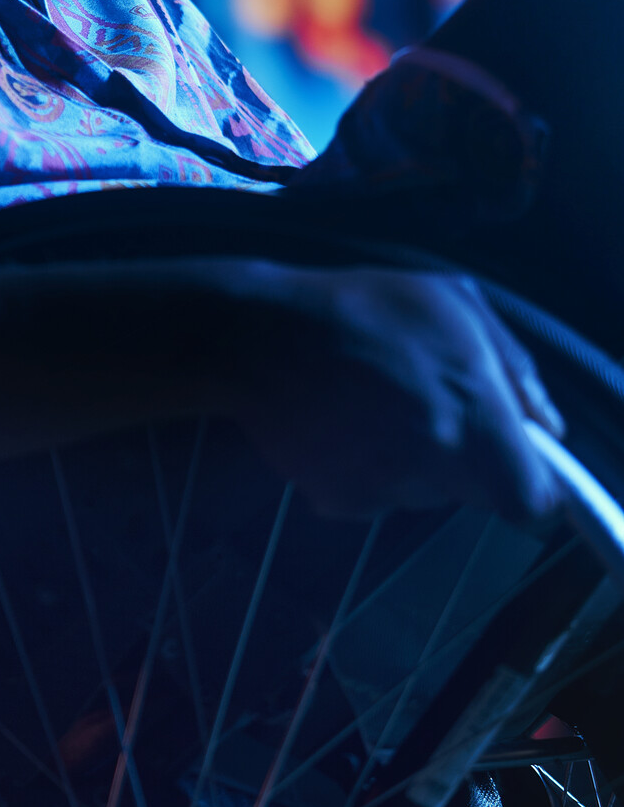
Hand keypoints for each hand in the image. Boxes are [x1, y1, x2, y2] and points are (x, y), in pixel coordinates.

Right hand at [226, 265, 565, 523]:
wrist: (259, 337)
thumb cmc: (363, 307)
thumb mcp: (454, 303)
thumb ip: (515, 367)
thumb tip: (546, 425)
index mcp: (476, 419)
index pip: (532, 503)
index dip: (526, 481)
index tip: (508, 457)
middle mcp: (435, 465)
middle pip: (474, 492)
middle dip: (461, 456)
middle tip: (423, 402)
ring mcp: (384, 488)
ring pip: (422, 491)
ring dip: (410, 457)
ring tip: (372, 399)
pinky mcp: (339, 501)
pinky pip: (372, 494)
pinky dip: (362, 467)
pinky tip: (340, 420)